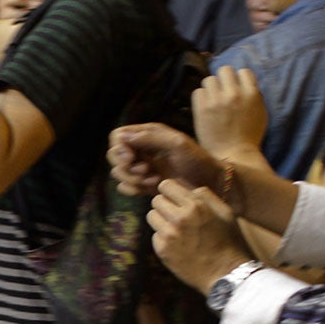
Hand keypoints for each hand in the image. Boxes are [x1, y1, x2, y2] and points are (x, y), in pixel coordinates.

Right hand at [109, 121, 223, 198]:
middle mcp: (142, 149)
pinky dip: (134, 189)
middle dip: (124, 165)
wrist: (210, 183)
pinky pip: (125, 187)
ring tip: (153, 179)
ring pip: (118, 173)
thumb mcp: (178, 143)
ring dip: (132, 178)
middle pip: (113, 155)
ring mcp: (142, 167)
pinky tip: (153, 187)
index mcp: (148, 134)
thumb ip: (151, 137)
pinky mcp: (144, 184)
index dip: (119, 147)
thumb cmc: (198, 160)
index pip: (118, 136)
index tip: (130, 157)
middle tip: (144, 170)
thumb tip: (124, 137)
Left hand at [149, 179, 251, 292]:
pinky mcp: (162, 250)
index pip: (166, 185)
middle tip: (176, 213)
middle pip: (156, 200)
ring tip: (176, 228)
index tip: (175, 197)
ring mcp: (168, 235)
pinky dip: (163, 237)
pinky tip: (178, 243)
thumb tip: (186, 187)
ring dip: (161, 219)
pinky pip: (155, 235)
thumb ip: (205, 196)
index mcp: (195, 206)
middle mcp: (179, 219)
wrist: (226, 273)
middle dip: (165, 204)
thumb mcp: (225, 212)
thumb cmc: (229, 241)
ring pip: (151, 216)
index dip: (170, 190)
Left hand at [192, 65, 268, 163]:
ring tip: (213, 102)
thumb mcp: (260, 112)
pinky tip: (205, 109)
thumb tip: (243, 82)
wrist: (234, 155)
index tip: (235, 88)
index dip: (238, 79)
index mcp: (252, 94)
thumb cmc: (248, 136)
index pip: (243, 71)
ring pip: (209, 80)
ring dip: (211, 89)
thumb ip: (253, 95)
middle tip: (221, 92)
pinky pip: (198, 92)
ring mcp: (217, 100)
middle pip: (224, 70)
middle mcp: (235, 94)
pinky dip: (201, 99)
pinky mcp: (202, 108)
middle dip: (223, 80)